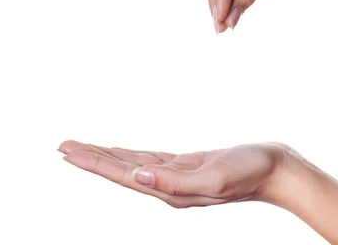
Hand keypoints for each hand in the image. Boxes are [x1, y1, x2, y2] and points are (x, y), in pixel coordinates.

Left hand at [58, 140, 289, 207]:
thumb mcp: (214, 177)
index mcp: (171, 191)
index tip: (66, 151)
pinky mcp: (186, 166)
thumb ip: (175, 182)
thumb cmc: (250, 171)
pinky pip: (149, 160)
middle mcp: (168, 187)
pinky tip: (120, 154)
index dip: (94, 163)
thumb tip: (138, 178)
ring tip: (82, 148)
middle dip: (91, 159)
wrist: (275, 169)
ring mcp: (176, 177)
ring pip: (132, 165)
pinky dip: (129, 155)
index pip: (123, 176)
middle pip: (121, 171)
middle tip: (62, 146)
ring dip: (106, 156)